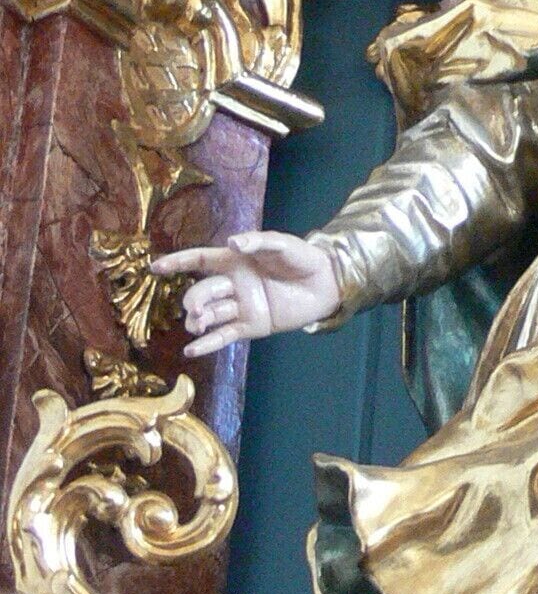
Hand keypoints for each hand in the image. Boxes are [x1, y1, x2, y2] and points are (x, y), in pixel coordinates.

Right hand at [152, 231, 341, 357]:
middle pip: (203, 292)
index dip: (177, 263)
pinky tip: (191, 350)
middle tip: (195, 308)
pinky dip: (209, 344)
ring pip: (211, 315)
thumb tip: (232, 243)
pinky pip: (225, 335)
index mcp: (234, 262)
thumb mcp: (280, 244)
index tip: (155, 268)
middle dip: (195, 301)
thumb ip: (257, 242)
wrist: (325, 284)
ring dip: (199, 320)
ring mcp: (241, 306)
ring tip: (196, 325)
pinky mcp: (252, 325)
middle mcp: (233, 285)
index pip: (199, 261)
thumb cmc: (301, 258)